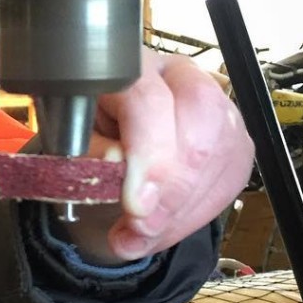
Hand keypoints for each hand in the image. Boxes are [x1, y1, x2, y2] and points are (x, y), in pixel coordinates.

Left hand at [62, 49, 253, 263]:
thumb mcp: (68, 140)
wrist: (105, 146)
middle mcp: (180, 75)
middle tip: (141, 226)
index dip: (149, 154)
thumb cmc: (82, 134)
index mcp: (131, 65)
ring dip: (182, 210)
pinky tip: (162, 230)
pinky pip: (231, 178)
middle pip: (202, 119)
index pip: (151, 99)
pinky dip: (195, 215)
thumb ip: (89, 151)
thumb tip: (116, 166)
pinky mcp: (234, 139)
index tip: (136, 203)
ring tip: (141, 237)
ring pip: (223, 152)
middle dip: (174, 187)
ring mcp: (215, 104)